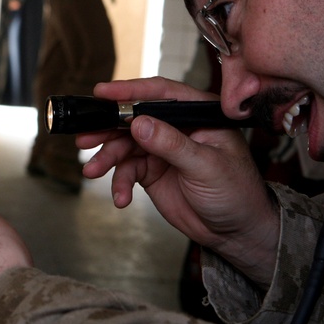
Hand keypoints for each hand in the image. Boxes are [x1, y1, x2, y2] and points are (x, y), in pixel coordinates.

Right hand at [79, 77, 278, 287]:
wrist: (236, 231)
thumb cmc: (236, 192)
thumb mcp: (206, 166)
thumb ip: (171, 144)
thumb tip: (139, 123)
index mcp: (198, 113)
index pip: (161, 93)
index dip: (130, 91)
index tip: (102, 93)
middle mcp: (177, 126)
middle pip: (135, 118)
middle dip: (109, 128)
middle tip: (86, 137)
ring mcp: (162, 148)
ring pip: (125, 145)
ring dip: (108, 158)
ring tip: (93, 171)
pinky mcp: (152, 170)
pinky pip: (127, 170)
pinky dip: (119, 183)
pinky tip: (120, 198)